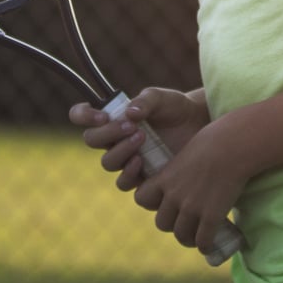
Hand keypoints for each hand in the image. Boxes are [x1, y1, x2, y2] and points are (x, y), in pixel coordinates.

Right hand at [66, 86, 208, 191]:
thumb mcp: (162, 98)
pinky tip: (142, 162)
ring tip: (141, 139)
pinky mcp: (142, 179)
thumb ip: (145, 101)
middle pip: (92, 141)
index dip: (83, 115)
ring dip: (120, 152)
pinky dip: (129, 174)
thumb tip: (129, 113)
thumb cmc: (176, 108)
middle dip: (107, 133)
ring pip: (108, 163)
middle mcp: (114, 140)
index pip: (81, 115)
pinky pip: (125, 184)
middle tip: (131, 126)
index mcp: (112, 117)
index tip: (101, 116)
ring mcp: (126, 160)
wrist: (201, 127)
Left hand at [128, 116, 249, 255]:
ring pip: (181, 236)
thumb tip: (187, 176)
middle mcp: (174, 195)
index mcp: (164, 178)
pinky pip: (202, 240)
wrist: (232, 146)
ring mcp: (191, 207)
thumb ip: (181, 170)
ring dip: (188, 239)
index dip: (152, 203)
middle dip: (172, 224)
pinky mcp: (211, 216)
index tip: (164, 201)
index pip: (141, 198)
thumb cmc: (213, 142)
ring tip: (197, 238)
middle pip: (161, 223)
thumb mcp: (187, 153)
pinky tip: (209, 244)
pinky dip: (205, 245)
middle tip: (185, 223)